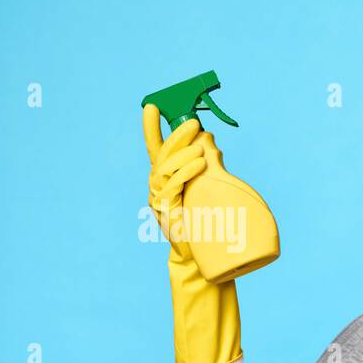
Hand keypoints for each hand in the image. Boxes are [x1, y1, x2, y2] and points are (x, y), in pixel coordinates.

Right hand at [143, 103, 205, 255]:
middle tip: (193, 124)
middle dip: (176, 137)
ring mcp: (159, 199)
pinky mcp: (165, 211)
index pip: (156, 149)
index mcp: (165, 179)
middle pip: (161, 155)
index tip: (151, 106)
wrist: (200, 256)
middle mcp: (158, 186)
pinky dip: (185, 173)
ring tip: (200, 149)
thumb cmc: (204, 222)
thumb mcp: (204, 189)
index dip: (151, 128)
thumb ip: (204, 168)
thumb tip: (211, 144)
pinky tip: (199, 165)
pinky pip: (172, 187)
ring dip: (183, 155)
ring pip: (165, 169)